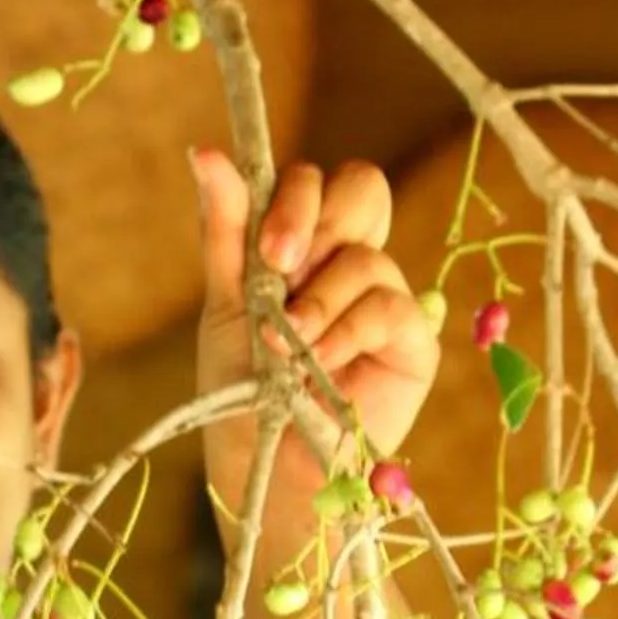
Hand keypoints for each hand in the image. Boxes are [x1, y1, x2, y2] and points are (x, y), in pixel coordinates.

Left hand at [191, 145, 441, 490]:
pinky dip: (346, 332)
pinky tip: (318, 365)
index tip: (266, 248)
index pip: (321, 182)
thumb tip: (205, 151)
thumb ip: (227, 229)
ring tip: (288, 348)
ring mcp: (385, 299)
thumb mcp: (227, 303)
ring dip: (316, 302)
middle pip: (362, 189)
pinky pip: (390, 306)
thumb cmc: (243, 391)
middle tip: (280, 269)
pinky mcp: (413, 342)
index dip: (297, 198)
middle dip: (314, 225)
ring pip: (367, 256)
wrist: (264, 467)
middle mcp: (351, 263)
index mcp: (308, 245)